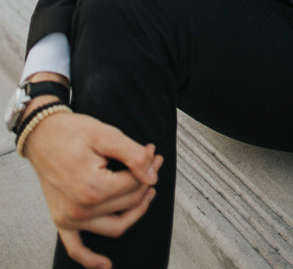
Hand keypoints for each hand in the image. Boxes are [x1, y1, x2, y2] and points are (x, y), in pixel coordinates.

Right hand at [24, 109, 162, 268]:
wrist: (43, 135)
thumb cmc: (71, 133)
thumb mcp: (107, 136)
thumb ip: (133, 156)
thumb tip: (152, 176)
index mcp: (92, 187)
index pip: (134, 184)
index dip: (149, 166)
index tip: (153, 153)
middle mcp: (80, 209)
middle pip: (127, 203)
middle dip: (145, 182)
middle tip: (152, 162)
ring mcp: (69, 218)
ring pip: (114, 226)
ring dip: (135, 212)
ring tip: (146, 194)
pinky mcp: (61, 221)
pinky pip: (76, 248)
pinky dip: (91, 260)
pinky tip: (106, 264)